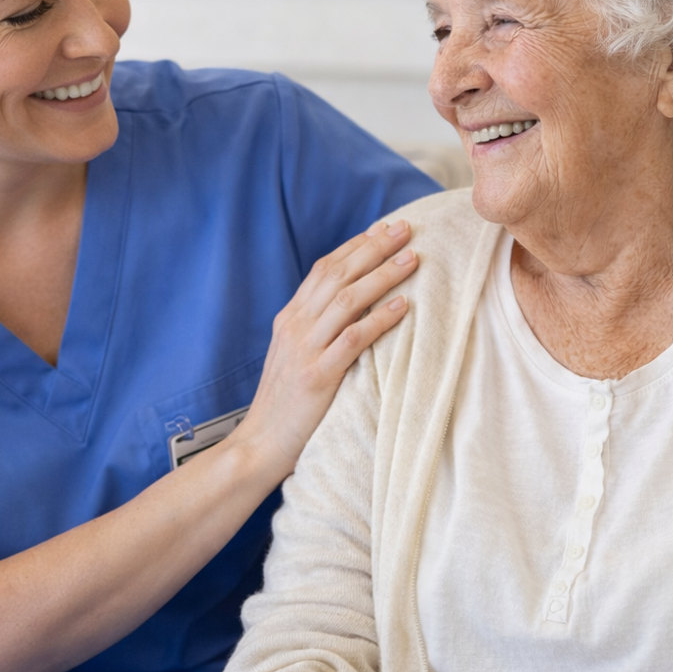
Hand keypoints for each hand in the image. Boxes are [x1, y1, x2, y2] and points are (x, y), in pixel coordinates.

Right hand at [234, 219, 417, 478]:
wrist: (259, 443)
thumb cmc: (285, 403)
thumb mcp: (295, 355)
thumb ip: (317, 328)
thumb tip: (353, 305)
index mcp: (290, 317)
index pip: (325, 268)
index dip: (356, 246)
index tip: (383, 228)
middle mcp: (295, 325)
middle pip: (339, 274)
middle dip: (375, 248)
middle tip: (406, 230)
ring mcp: (305, 349)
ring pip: (348, 299)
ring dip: (383, 275)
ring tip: (413, 260)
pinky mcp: (317, 375)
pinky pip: (353, 339)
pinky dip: (379, 319)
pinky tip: (403, 306)